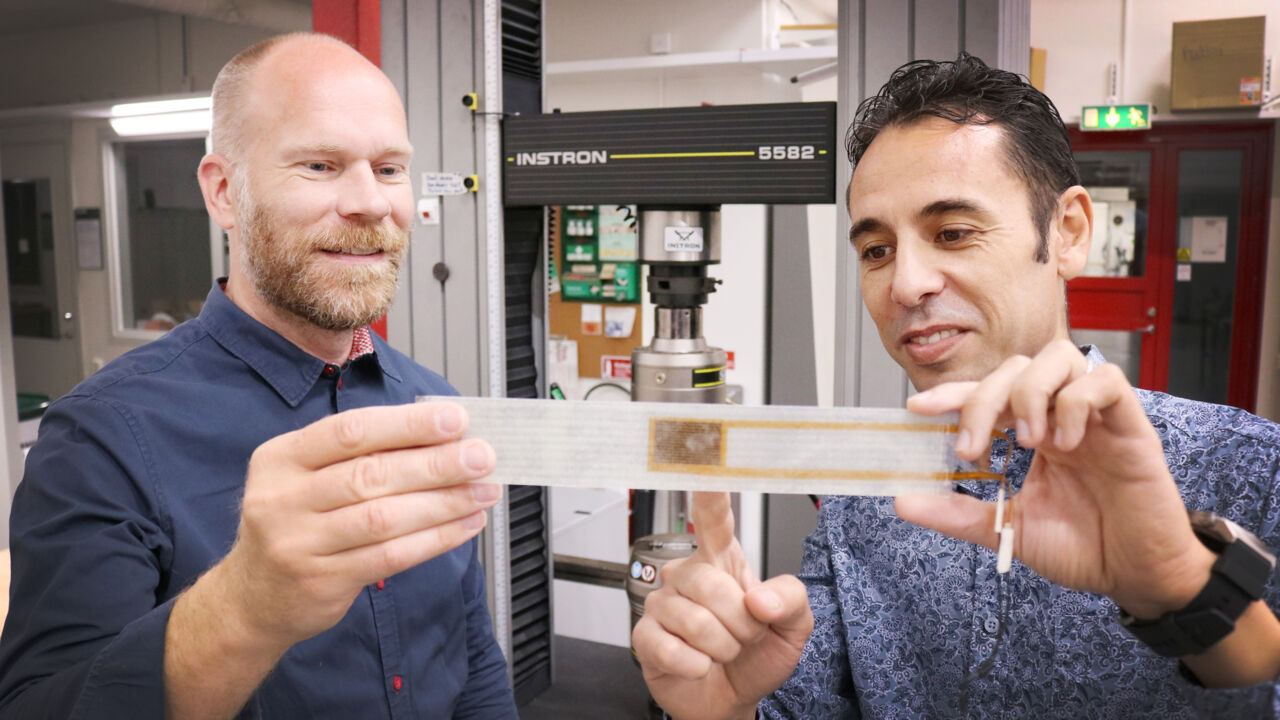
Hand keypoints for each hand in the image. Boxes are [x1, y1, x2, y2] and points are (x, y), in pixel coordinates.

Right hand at [216, 401, 501, 648]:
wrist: (253, 598)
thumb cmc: (296, 524)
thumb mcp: (306, 477)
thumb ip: (362, 455)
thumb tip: (441, 434)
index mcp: (281, 458)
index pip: (350, 431)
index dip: (407, 424)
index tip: (455, 419)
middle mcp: (283, 498)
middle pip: (371, 474)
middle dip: (436, 464)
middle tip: (482, 456)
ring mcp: (299, 543)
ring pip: (385, 517)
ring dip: (444, 502)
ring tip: (484, 491)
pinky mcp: (322, 581)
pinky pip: (390, 556)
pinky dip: (435, 538)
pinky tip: (464, 525)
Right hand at [632, 492, 812, 719]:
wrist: (731, 699)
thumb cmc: (757, 654)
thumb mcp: (794, 627)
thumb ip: (790, 600)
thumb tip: (758, 598)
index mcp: (722, 559)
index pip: (713, 516)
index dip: (708, 489)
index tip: (700, 450)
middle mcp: (688, 574)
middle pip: (713, 585)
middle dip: (741, 624)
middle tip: (745, 635)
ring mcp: (663, 604)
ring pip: (696, 621)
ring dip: (722, 647)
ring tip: (723, 650)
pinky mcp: (645, 635)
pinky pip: (672, 647)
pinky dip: (696, 665)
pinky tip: (699, 664)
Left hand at [898, 339, 1214, 617]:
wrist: (1136, 574)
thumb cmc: (1083, 547)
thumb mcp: (1007, 529)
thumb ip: (958, 514)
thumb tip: (902, 501)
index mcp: (1032, 433)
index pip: (987, 392)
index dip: (952, 393)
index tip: (917, 408)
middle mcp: (1061, 416)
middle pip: (1016, 368)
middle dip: (983, 399)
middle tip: (971, 448)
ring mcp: (1095, 417)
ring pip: (1060, 357)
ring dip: (1030, 392)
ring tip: (1027, 441)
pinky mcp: (1131, 425)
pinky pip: (1105, 381)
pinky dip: (1076, 402)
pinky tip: (1065, 443)